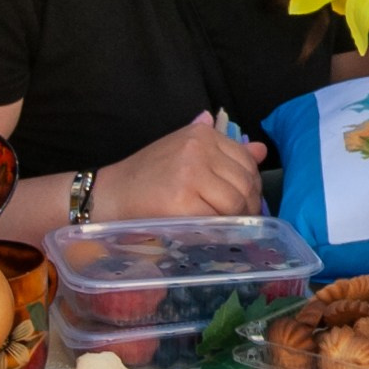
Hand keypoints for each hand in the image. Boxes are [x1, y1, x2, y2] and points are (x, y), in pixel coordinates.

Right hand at [94, 112, 265, 220]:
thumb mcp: (184, 153)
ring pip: (235, 202)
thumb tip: (261, 150)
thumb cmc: (146, 178)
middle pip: (245, 182)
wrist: (107, 196)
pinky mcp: (182, 200)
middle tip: (243, 223)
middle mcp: (198, 148)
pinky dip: (220, 230)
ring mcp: (190, 173)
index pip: (246, 161)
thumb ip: (222, 153)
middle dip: (249, 206)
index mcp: (201, 134)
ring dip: (237, 220)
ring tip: (228, 229)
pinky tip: (212, 234)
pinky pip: (217, 219)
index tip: (247, 203)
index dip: (252, 186)